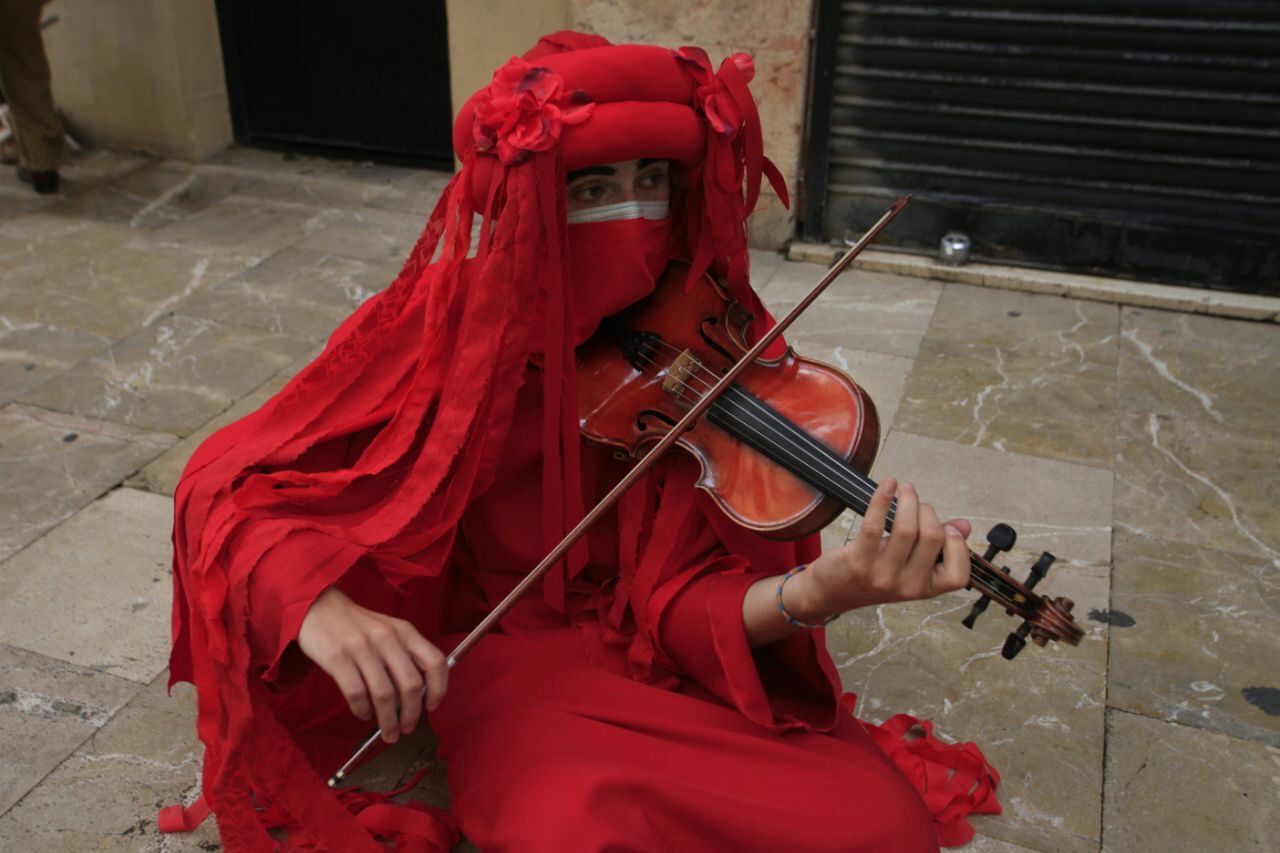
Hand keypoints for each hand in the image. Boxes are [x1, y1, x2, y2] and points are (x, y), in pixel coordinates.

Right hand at [296, 587, 447, 742]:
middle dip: (412, 714)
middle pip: (411, 684)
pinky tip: (363, 714)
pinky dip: (363, 710)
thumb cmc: (357, 626)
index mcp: (405, 631)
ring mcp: (361, 646)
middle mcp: (387, 637)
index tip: (432, 707)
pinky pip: (356, 693)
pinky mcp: (337, 656)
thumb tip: (417, 696)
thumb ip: (405, 655)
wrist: (319, 607)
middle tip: (407, 729)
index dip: (439, 688)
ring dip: (388, 720)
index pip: (435, 662)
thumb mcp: (388, 630)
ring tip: (388, 731)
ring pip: (384, 694)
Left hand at [789, 477, 971, 618]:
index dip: (957, 545)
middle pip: (932, 537)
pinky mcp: (858, 561)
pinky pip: (875, 524)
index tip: (946, 526)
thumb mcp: (910, 567)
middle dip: (926, 510)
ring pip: (906, 528)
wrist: (832, 592)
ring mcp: (882, 576)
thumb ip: (938, 548)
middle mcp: (907, 587)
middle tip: (915, 502)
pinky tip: (888, 484)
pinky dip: (883, 499)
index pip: (958, 573)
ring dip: (908, 500)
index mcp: (926, 590)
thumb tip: (964, 526)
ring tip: (905, 489)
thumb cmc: (875, 574)